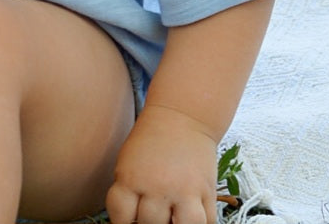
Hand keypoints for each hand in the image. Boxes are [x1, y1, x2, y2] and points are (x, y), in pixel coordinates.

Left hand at [105, 104, 218, 223]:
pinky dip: (198, 223)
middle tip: (151, 214)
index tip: (126, 221)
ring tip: (171, 217)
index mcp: (131, 177)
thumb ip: (128, 192)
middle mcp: (158, 186)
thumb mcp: (128, 163)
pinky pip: (207, 222)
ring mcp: (185, 191)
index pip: (121, 215)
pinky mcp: (207, 193)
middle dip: (147, 223)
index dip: (121, 223)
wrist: (181, 117)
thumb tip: (131, 221)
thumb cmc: (149, 141)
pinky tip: (189, 215)